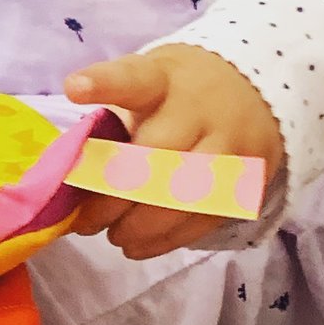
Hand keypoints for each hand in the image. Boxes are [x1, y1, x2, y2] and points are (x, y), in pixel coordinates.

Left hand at [64, 46, 284, 259]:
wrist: (257, 91)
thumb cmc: (178, 93)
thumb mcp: (146, 83)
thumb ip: (111, 119)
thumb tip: (66, 176)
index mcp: (163, 79)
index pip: (134, 79)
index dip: (103, 84)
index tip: (74, 87)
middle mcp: (200, 109)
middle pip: (156, 156)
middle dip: (114, 196)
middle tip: (87, 221)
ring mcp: (231, 144)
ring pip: (184, 195)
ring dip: (141, 225)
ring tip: (113, 235)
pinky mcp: (249, 179)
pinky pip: (206, 217)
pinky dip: (166, 239)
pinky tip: (137, 246)